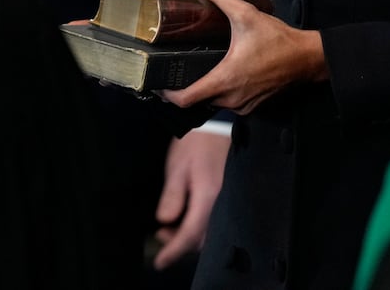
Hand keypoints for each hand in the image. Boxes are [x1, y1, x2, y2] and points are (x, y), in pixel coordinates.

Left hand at [151, 128, 228, 268]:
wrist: (217, 127)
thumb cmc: (195, 144)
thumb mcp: (177, 168)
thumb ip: (172, 197)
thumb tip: (165, 221)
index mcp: (208, 198)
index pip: (189, 235)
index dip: (173, 251)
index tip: (160, 262)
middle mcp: (222, 205)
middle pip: (201, 239)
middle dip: (180, 243)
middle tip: (161, 235)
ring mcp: (228, 202)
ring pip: (208, 232)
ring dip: (189, 234)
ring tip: (169, 226)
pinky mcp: (229, 198)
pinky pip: (214, 221)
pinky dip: (198, 225)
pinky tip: (185, 216)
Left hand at [160, 0, 326, 114]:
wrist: (309, 58)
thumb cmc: (278, 39)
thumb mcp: (246, 15)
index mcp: (225, 80)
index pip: (186, 100)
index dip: (167, 94)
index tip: (156, 82)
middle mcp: (232, 99)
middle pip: (196, 101)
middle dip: (182, 88)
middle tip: (170, 70)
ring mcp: (244, 106)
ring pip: (212, 103)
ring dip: (202, 90)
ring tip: (190, 71)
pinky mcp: (254, 106)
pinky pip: (228, 104)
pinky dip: (219, 94)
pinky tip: (214, 75)